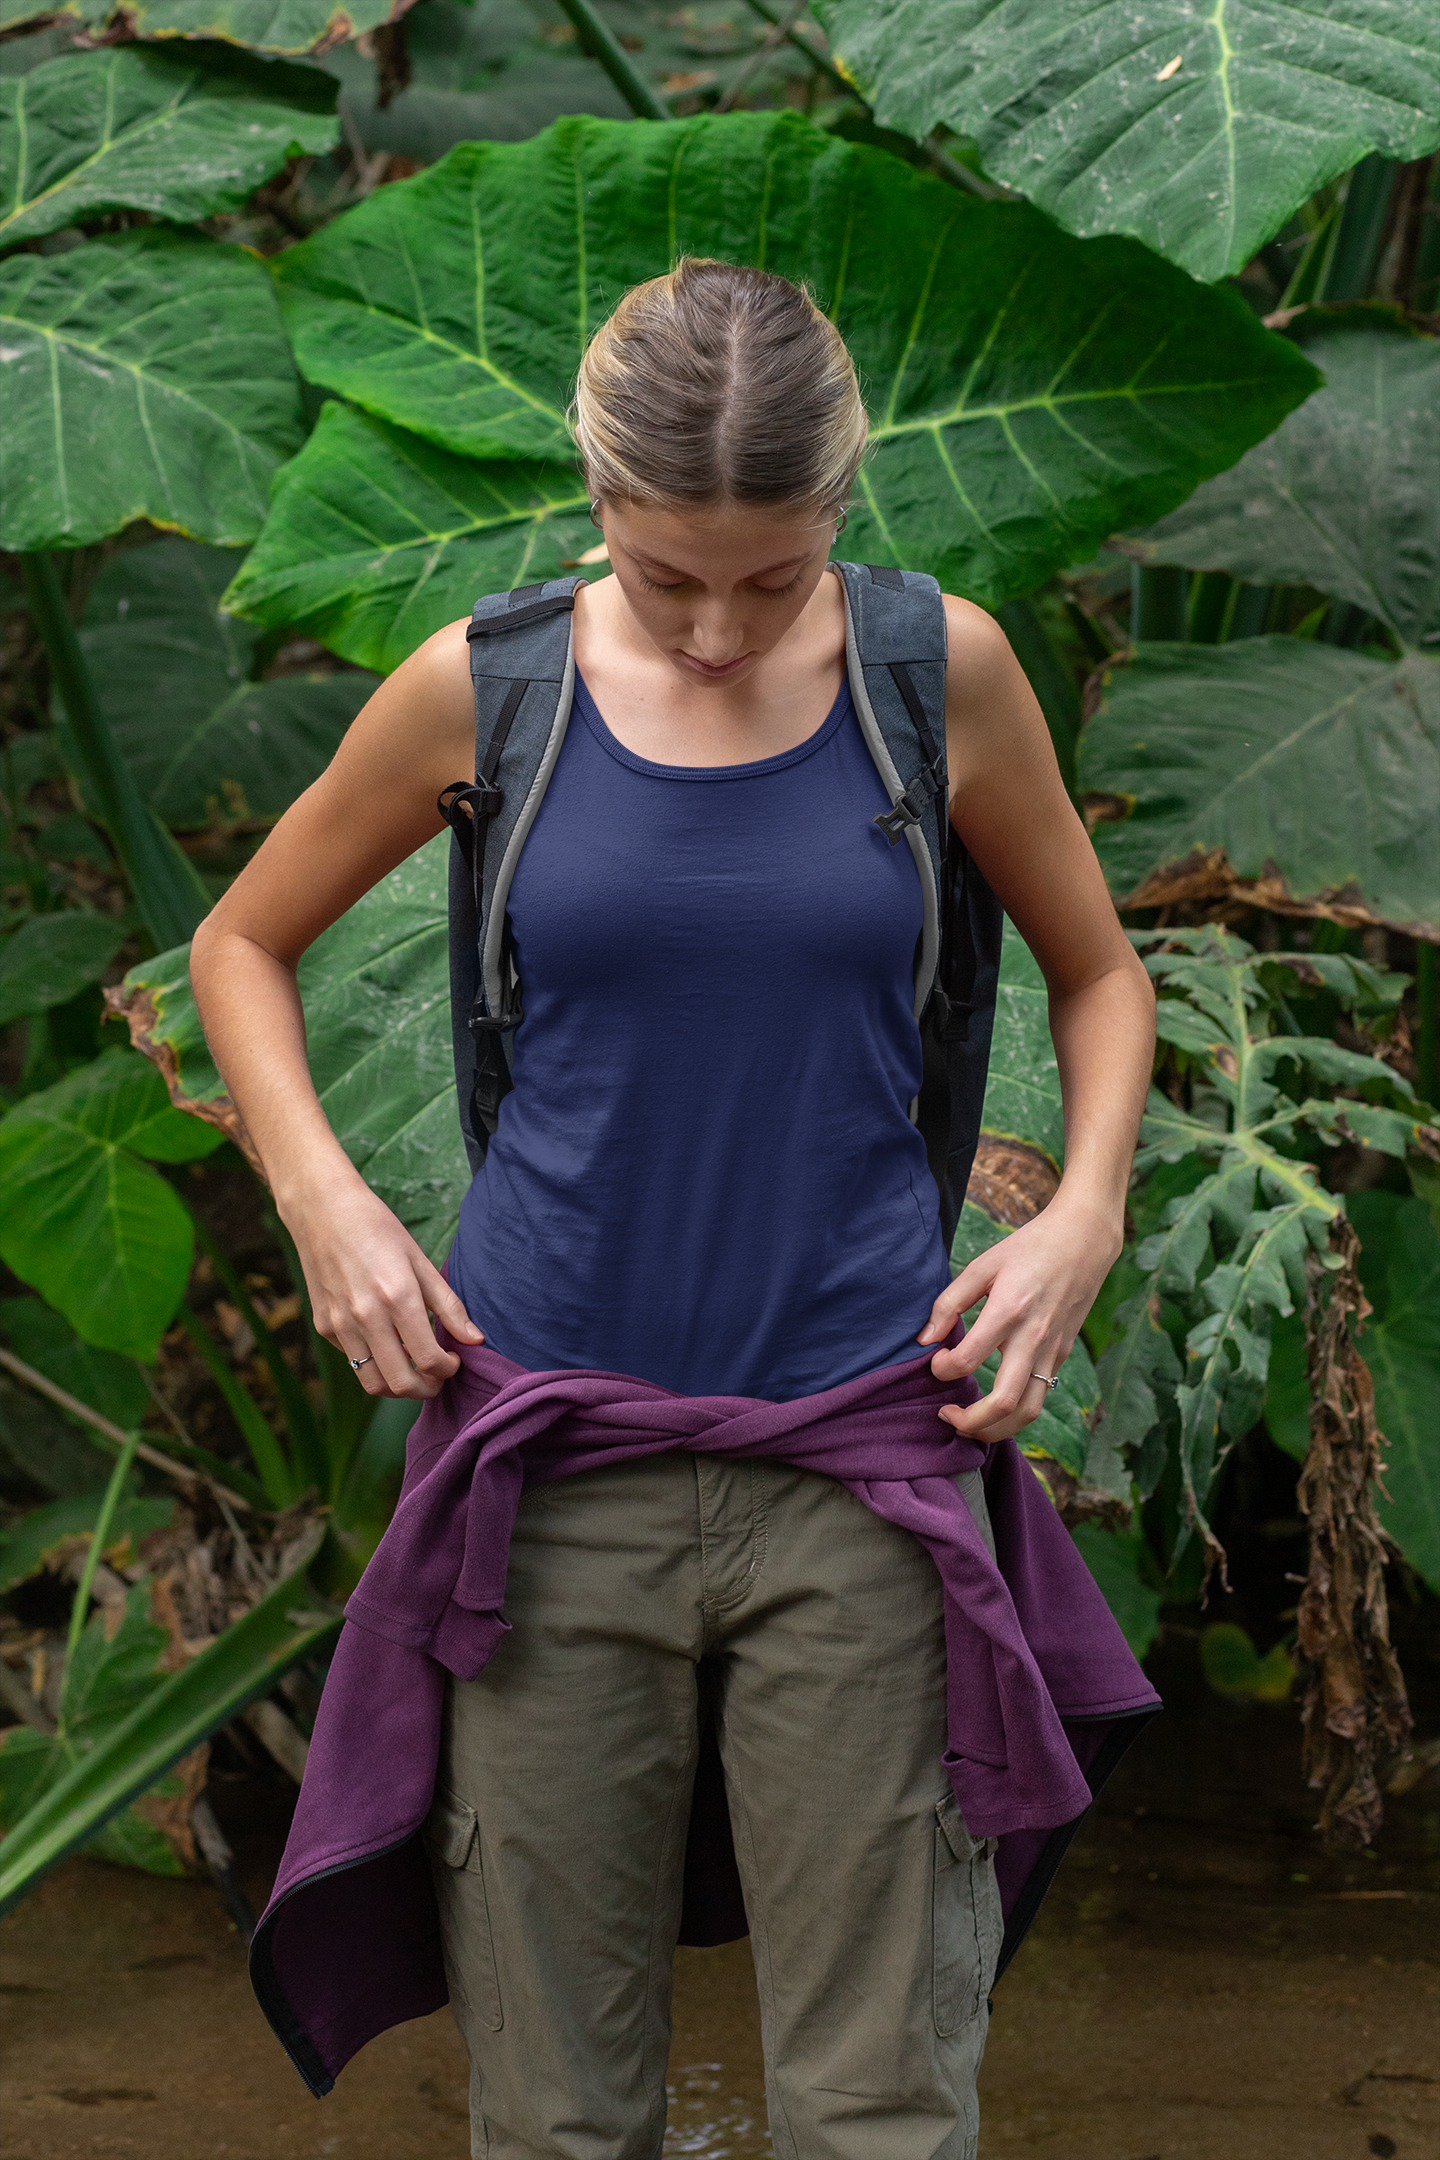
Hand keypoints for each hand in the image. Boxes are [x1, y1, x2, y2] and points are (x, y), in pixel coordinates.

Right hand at [282, 1167, 483, 1399]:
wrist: (322, 1210)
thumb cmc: (377, 1229)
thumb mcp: (420, 1261)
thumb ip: (449, 1306)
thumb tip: (475, 1340)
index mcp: (397, 1297)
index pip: (428, 1359)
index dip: (448, 1369)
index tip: (454, 1360)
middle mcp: (365, 1316)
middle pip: (401, 1383)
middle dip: (427, 1389)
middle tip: (438, 1377)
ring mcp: (340, 1325)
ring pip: (372, 1383)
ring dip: (398, 1386)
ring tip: (414, 1370)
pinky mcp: (323, 1326)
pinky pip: (353, 1360)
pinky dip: (373, 1364)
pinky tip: (386, 1343)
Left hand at [916, 1192, 1120, 1444]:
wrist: (1084, 1241)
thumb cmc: (1029, 1249)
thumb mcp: (983, 1265)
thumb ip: (949, 1302)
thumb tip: (925, 1339)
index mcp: (1008, 1310)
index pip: (967, 1359)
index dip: (942, 1369)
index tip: (935, 1362)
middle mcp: (1033, 1337)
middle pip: (1004, 1401)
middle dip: (971, 1422)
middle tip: (947, 1416)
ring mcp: (1052, 1350)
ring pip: (1029, 1411)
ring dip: (997, 1429)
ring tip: (970, 1425)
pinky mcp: (1062, 1354)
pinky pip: (1040, 1396)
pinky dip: (1015, 1412)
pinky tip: (995, 1406)